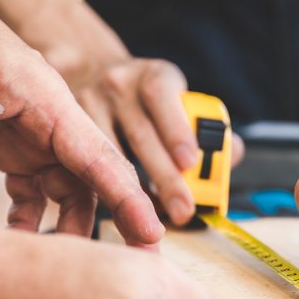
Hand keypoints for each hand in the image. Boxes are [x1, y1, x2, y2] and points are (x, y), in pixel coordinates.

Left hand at [0, 0, 162, 244]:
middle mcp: (50, 118)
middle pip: (92, 178)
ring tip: (49, 263)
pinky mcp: (15, 142)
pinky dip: (29, 214)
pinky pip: (34, 187)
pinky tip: (15, 234)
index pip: (97, 155)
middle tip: (124, 268)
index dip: (126, 197)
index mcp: (47, 98)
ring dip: (62, 225)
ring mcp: (35, 132)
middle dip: (111, 221)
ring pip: (66, 188)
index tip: (153, 232)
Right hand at [72, 57, 241, 225]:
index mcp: (154, 77)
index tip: (190, 162)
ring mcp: (88, 105)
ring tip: (151, 224)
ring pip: (109, 154)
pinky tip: (121, 212)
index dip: (177, 129)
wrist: (92, 75)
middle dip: (165, 178)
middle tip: (183, 211)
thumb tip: (231, 154)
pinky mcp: (66, 128)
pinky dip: (104, 191)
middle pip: (142, 135)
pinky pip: (84, 165)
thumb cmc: (145, 100)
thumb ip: (205, 129)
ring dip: (131, 193)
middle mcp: (119, 86)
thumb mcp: (177, 101)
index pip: (164, 95)